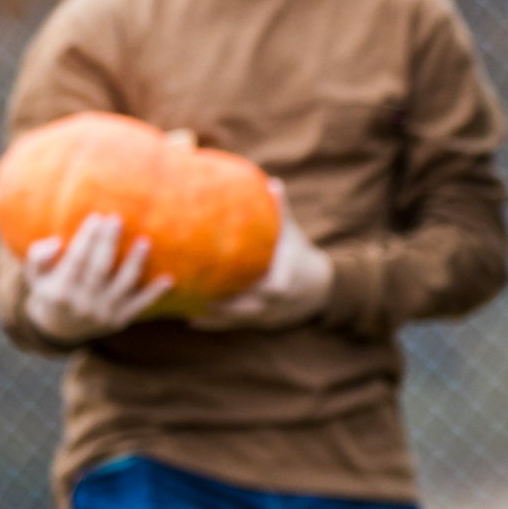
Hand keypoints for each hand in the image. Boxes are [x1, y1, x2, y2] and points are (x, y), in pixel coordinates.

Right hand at [22, 212, 172, 342]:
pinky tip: (168, 278)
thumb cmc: (48, 291)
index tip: (96, 217)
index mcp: (59, 292)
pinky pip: (139, 305)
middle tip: (117, 219)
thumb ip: (39, 257)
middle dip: (108, 242)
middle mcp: (82, 304)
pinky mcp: (119, 320)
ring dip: (135, 263)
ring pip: (123, 285)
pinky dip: (154, 293)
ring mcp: (103, 314)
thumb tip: (57, 243)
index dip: (86, 238)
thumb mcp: (36, 276)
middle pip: (100, 268)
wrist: (58, 330)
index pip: (76, 259)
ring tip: (145, 241)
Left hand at [202, 181, 336, 328]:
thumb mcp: (293, 233)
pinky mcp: (262, 323)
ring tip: (187, 309)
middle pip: (250, 308)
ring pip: (240, 320)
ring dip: (214, 317)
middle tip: (195, 295)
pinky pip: (236, 326)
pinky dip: (215, 324)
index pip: (276, 287)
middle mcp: (278, 301)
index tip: (232, 281)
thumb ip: (282, 211)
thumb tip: (272, 182)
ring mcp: (270, 315)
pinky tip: (191, 320)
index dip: (257, 288)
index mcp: (287, 278)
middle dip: (225, 305)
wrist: (320, 288)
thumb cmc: (300, 253)